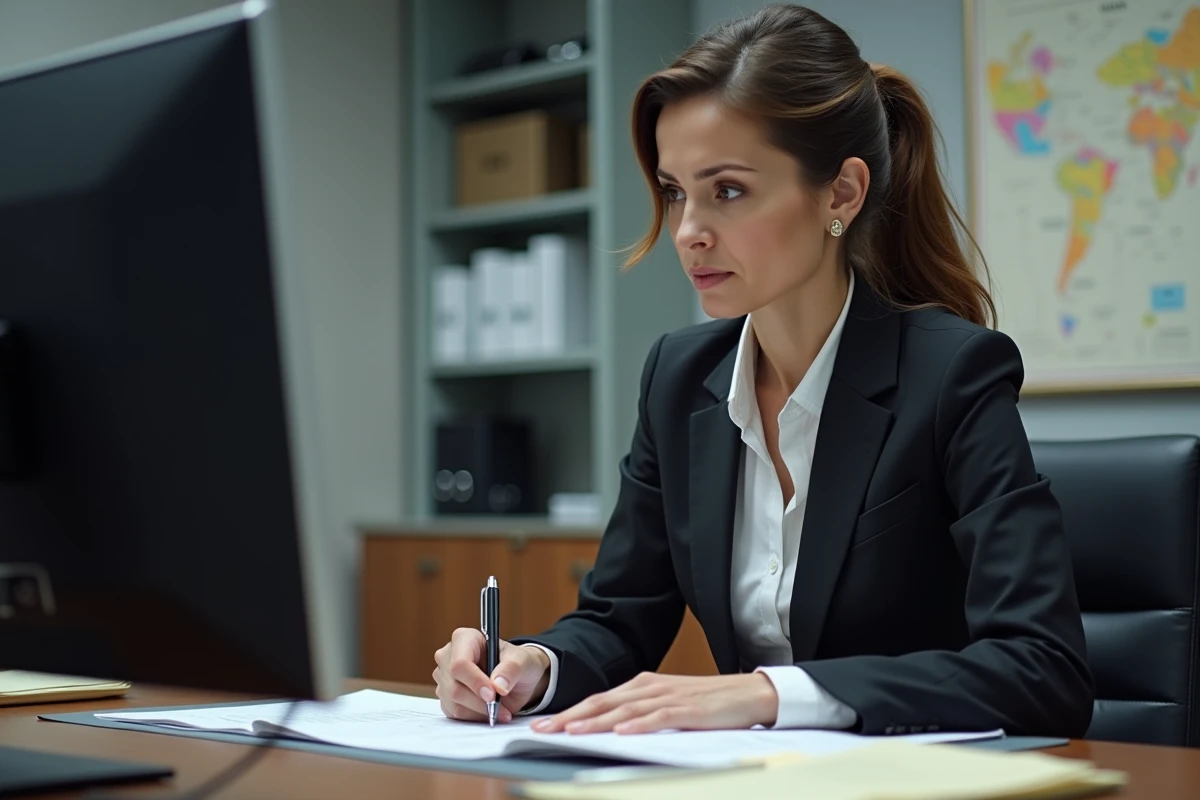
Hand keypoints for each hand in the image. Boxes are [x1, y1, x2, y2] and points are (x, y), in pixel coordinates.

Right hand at [433, 627, 550, 722]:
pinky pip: (454, 713)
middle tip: (502, 708)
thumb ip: (512, 669)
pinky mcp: (445, 697)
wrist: (516, 680)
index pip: (460, 663)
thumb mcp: (522, 661)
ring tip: (501, 710)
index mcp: (464, 638)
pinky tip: (489, 711)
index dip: (475, 681)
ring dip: (479, 711)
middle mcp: (448, 656)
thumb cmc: (517, 664)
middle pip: (454, 686)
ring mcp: (444, 678)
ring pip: (454, 703)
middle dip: (479, 701)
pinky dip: (474, 717)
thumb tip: (499, 685)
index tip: (492, 695)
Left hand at [530, 672, 778, 734]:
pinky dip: (637, 724)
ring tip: (571, 731)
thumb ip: (641, 713)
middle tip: (543, 729)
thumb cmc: (708, 703)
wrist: (749, 692)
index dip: (569, 711)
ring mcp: (668, 697)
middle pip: (602, 703)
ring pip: (623, 710)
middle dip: (570, 716)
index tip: (544, 725)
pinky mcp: (687, 709)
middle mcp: (650, 687)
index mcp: (643, 686)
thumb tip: (610, 729)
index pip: (598, 700)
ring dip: (595, 721)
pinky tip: (621, 732)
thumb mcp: (668, 705)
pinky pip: (657, 717)